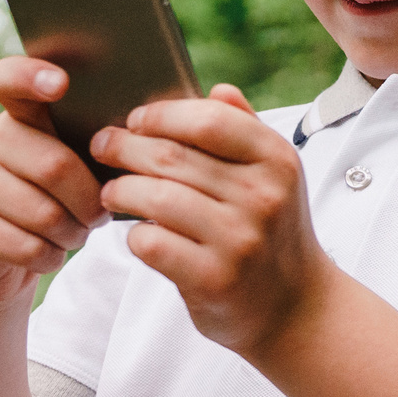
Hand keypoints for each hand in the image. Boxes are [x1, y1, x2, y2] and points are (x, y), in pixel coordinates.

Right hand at [0, 57, 105, 309]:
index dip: (32, 76)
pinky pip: (27, 247)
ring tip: (75, 231)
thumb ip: (105, 143)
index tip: (60, 83)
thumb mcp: (84, 165)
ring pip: (45, 214)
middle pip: (56, 166)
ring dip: (74, 232)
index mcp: (22, 115)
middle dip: (90, 201)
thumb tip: (148, 137)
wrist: (7, 256)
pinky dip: (52, 256)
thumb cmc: (64, 200)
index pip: (11, 79)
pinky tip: (49, 251)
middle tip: (98, 214)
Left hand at [91, 87, 328, 356]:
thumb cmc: (273, 232)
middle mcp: (263, 196)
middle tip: (102, 146)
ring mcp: (239, 239)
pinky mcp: (214, 279)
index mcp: (277, 160)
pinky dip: (134, 235)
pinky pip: (151, 243)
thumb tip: (217, 89)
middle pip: (172, 156)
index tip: (135, 119)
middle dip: (124, 146)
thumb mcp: (276, 177)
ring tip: (111, 191)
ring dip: (120, 190)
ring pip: (154, 198)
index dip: (162, 115)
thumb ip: (246, 130)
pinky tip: (137, 233)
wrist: (295, 307)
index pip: (209, 120)